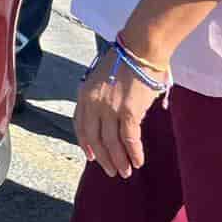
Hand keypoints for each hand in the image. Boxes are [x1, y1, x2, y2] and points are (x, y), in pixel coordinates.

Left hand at [74, 46, 163, 177]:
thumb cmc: (126, 61)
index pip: (80, 125)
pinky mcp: (128, 111)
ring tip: (126, 172)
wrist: (141, 48)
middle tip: (111, 171)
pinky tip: (138, 162)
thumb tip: (112, 116)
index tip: (90, 155)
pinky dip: (134, 153)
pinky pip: (129, 139)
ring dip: (119, 160)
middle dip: (102, 158)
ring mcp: (109, 108)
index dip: (85, 143)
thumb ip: (101, 98)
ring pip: (111, 142)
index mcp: (84, 94)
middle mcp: (92, 103)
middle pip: (94, 138)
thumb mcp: (101, 79)